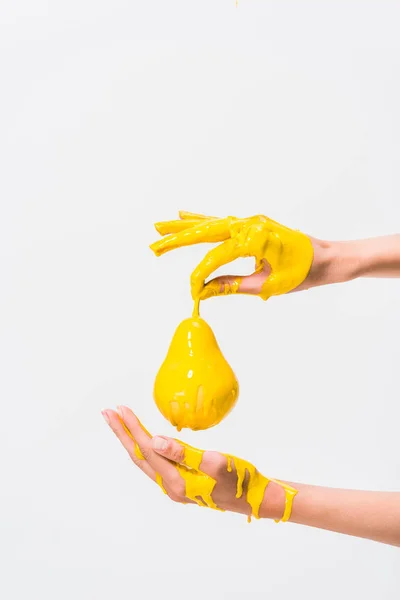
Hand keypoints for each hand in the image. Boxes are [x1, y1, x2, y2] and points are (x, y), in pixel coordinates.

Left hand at [102, 406, 296, 521]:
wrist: (254, 498)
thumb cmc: (239, 479)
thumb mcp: (216, 462)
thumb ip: (184, 453)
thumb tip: (155, 441)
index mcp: (176, 481)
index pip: (146, 448)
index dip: (132, 427)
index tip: (119, 408)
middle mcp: (169, 485)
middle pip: (138, 454)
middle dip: (122, 432)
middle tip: (107, 412)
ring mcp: (174, 486)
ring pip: (144, 459)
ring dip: (130, 439)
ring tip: (119, 421)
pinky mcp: (180, 482)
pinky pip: (154, 462)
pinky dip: (143, 448)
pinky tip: (142, 439)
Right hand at [150, 211, 314, 300]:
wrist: (327, 258)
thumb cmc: (302, 273)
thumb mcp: (267, 284)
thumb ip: (233, 286)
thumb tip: (203, 291)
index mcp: (255, 239)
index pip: (217, 257)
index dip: (201, 276)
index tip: (192, 292)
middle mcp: (250, 224)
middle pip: (205, 231)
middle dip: (177, 240)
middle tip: (154, 248)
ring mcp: (250, 221)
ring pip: (210, 222)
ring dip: (184, 226)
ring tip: (159, 227)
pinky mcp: (252, 223)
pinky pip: (221, 220)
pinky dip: (202, 219)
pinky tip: (185, 214)